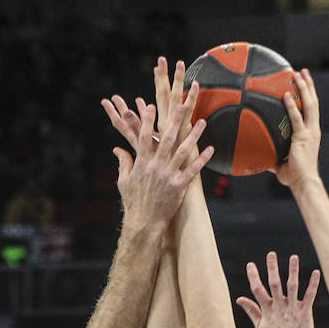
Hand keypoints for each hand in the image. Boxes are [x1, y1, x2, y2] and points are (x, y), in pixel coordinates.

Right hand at [106, 67, 211, 232]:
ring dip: (193, 136)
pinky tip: (211, 148)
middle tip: (182, 104)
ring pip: (183, 151)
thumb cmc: (133, 203)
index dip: (147, 120)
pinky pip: (193, 170)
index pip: (144, 137)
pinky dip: (202, 159)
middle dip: (174, 121)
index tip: (151, 105)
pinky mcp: (179, 186)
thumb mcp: (123, 182)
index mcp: (141, 163)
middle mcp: (155, 167)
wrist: (143, 223)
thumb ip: (123, 162)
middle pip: (166, 139)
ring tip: (202, 122)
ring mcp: (168, 176)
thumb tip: (117, 149)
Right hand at [236, 252, 319, 327]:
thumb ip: (251, 311)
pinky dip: (313, 284)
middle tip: (271, 254)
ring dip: (293, 271)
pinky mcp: (305, 314)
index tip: (250, 265)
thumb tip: (239, 299)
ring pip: (292, 287)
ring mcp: (292, 311)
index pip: (257, 291)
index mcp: (267, 312)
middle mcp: (279, 309)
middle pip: (274, 285)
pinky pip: (309, 296)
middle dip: (272, 269)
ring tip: (293, 257)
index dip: (253, 277)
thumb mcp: (260, 327)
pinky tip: (316, 272)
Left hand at [274, 67, 319, 188]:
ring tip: (297, 74)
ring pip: (310, 105)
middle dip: (309, 85)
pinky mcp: (303, 138)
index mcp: (311, 133)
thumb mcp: (280, 162)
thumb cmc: (293, 176)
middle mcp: (313, 130)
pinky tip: (286, 95)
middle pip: (313, 102)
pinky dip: (292, 106)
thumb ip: (271, 154)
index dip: (309, 95)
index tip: (304, 82)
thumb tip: (256, 153)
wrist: (303, 183)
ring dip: (304, 88)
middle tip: (302, 71)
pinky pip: (297, 118)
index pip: (311, 110)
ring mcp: (310, 133)